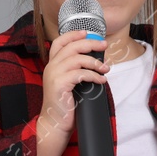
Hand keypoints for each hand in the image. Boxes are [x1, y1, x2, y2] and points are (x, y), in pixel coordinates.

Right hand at [37, 28, 109, 144]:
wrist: (55, 123)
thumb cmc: (65, 104)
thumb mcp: (69, 83)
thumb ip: (75, 70)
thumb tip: (95, 61)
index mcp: (52, 65)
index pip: (59, 42)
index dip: (73, 35)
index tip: (86, 32)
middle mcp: (51, 67)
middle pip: (71, 46)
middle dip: (90, 43)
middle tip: (104, 46)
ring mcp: (54, 75)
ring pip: (77, 59)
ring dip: (95, 62)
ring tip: (105, 69)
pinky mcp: (59, 84)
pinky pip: (80, 74)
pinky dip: (93, 75)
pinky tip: (101, 81)